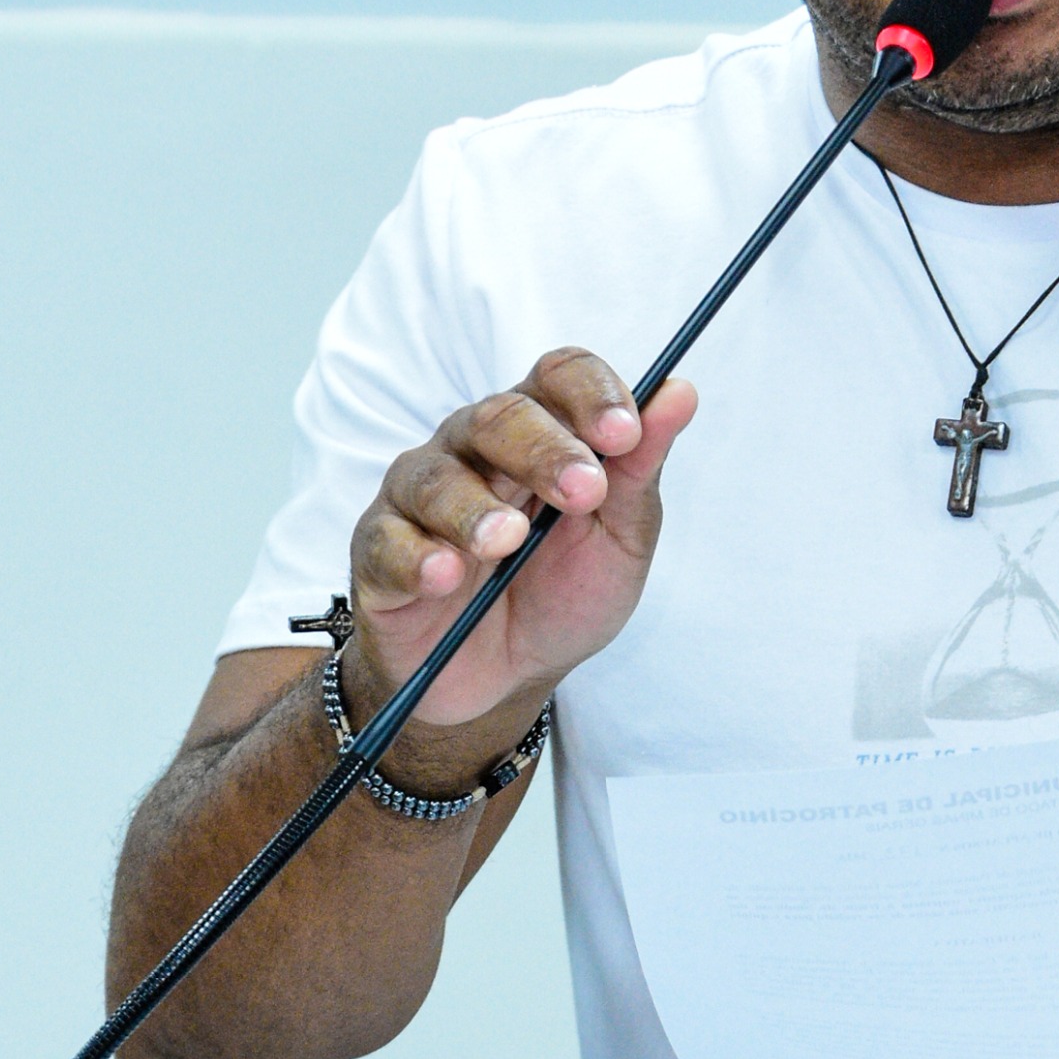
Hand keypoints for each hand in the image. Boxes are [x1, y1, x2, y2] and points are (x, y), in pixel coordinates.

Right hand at [344, 351, 696, 738]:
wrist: (506, 681)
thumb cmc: (561, 596)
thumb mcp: (619, 541)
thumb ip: (641, 470)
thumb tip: (679, 393)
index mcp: (539, 433)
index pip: (557, 377)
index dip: (591, 394)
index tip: (626, 434)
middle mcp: (472, 451)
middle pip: (497, 418)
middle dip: (545, 450)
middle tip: (584, 492)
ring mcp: (418, 499)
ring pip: (436, 478)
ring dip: (476, 508)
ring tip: (507, 542)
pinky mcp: (379, 552)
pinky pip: (388, 541)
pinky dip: (417, 556)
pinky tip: (445, 576)